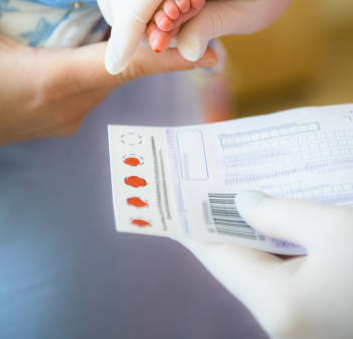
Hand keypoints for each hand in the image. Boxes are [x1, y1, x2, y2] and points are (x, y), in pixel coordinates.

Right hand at [0, 0, 216, 166]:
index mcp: (53, 80)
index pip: (130, 64)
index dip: (172, 52)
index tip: (212, 42)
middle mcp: (71, 103)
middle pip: (132, 68)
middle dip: (159, 40)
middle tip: (185, 6)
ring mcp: (66, 112)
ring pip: (116, 75)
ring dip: (136, 48)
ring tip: (159, 16)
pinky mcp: (58, 112)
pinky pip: (98, 81)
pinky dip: (111, 57)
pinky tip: (111, 33)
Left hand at [180, 192, 352, 338]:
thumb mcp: (331, 227)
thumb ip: (278, 214)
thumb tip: (242, 204)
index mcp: (277, 304)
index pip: (219, 258)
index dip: (197, 224)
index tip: (178, 197)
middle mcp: (284, 325)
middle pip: (241, 267)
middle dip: (228, 224)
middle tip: (214, 185)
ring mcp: (305, 327)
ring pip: (267, 274)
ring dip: (258, 237)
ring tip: (246, 195)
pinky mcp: (321, 319)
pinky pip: (290, 281)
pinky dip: (282, 252)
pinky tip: (285, 224)